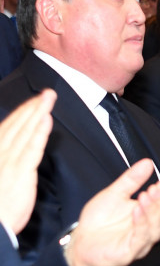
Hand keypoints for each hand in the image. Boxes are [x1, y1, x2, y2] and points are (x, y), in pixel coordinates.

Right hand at [0, 89, 54, 234]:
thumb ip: (4, 165)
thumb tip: (11, 156)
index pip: (8, 129)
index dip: (22, 114)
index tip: (34, 103)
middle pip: (17, 125)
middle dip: (32, 107)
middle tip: (47, 93)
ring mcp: (9, 161)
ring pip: (25, 131)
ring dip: (37, 112)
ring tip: (48, 98)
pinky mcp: (20, 172)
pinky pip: (31, 147)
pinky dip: (39, 131)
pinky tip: (46, 119)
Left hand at [65, 159, 159, 265]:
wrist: (80, 243)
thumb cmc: (99, 221)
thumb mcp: (114, 194)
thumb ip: (131, 180)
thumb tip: (148, 163)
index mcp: (148, 216)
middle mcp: (148, 230)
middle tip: (155, 188)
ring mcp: (140, 243)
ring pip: (155, 228)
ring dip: (152, 211)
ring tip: (145, 196)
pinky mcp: (129, 253)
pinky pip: (140, 238)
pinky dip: (141, 224)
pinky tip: (137, 210)